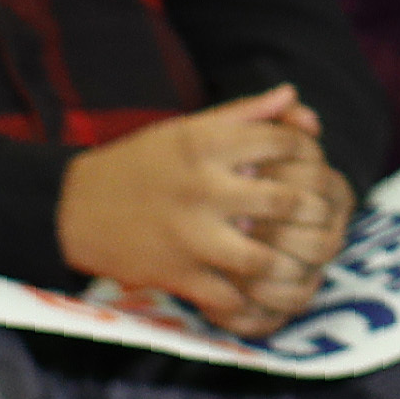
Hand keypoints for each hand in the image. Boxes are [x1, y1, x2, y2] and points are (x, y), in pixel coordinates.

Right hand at [60, 86, 338, 338]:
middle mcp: (201, 188)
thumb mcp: (187, 129)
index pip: (281, 141)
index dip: (308, 151)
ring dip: (288, 264)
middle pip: (284, 201)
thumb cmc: (140, 164)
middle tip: (324, 217)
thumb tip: (295, 97)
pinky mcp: (177, 276)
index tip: (314, 162)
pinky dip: (251, 301)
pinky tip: (263, 292)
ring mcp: (190, 236)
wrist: (75, 209)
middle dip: (312, 210)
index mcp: (204, 144)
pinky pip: (230, 299)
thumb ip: (244, 113)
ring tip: (300, 261)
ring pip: (263, 260)